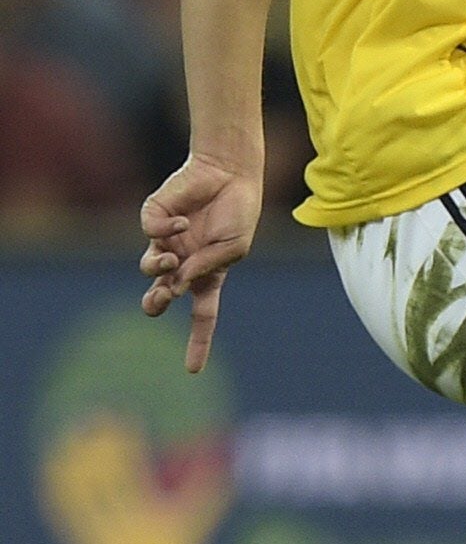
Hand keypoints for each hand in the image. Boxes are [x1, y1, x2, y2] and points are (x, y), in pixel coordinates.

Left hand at [138, 152, 262, 372]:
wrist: (230, 172)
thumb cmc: (239, 210)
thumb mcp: (235, 247)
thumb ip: (209, 266)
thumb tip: (177, 280)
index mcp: (209, 273)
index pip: (203, 316)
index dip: (198, 342)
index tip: (192, 371)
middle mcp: (184, 261)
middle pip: (161, 295)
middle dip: (156, 302)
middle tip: (160, 298)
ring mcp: (167, 240)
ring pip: (149, 267)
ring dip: (159, 269)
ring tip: (171, 259)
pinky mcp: (154, 217)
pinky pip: (151, 232)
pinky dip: (168, 230)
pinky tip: (185, 220)